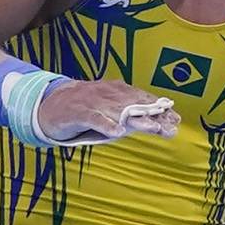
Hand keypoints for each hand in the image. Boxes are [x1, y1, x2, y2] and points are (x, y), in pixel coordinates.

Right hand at [37, 78, 179, 144]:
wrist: (48, 104)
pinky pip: (95, 119)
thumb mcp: (108, 111)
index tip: (176, 119)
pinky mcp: (79, 112)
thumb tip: (157, 124)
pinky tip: (118, 132)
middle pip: (135, 105)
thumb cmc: (83, 110)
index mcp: (116, 92)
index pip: (142, 100)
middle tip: (171, 126)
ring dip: (137, 119)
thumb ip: (129, 117)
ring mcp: (93, 102)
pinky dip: (106, 124)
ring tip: (153, 128)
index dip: (160, 109)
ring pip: (119, 111)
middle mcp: (108, 94)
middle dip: (155, 115)